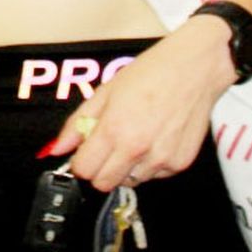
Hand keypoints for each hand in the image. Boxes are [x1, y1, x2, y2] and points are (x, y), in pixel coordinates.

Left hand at [40, 18, 237, 191]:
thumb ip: (78, 123)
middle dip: (99, 168)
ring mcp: (161, 159)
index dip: (80, 162)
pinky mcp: (180, 164)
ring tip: (135, 136)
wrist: (194, 68)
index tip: (84, 153)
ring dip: (126, 166)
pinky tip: (154, 137)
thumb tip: (58, 147)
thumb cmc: (151, 73)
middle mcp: (138, 149)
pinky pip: (154, 175)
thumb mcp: (106, 91)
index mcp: (115, 129)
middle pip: (104, 183)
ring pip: (130, 181)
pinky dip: (149, 163)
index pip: (85, 170)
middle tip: (106, 147)